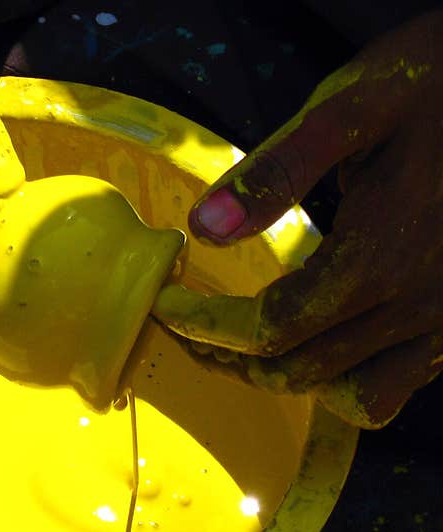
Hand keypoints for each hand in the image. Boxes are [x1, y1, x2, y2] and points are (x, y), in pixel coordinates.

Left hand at [152, 10, 442, 428]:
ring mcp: (441, 324)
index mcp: (379, 258)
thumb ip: (279, 170)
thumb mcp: (354, 107)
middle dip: (226, 355)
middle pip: (295, 370)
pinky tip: (316, 350)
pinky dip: (341, 387)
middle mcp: (414, 306)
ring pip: (342, 395)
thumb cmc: (435, 86)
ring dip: (279, 377)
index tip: (165, 304)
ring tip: (236, 345)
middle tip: (186, 325)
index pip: (268, 328)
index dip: (205, 325)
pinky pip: (390, 390)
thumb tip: (203, 229)